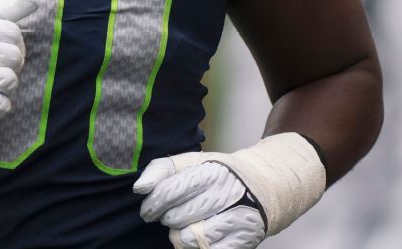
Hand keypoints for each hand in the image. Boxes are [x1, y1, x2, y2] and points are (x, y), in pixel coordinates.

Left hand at [134, 154, 266, 248]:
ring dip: (179, 236)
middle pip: (178, 217)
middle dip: (167, 219)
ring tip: (183, 226)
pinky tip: (198, 236)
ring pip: (191, 238)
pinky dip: (196, 248)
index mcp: (211, 171)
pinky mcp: (244, 239)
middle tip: (171, 215)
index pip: (169, 191)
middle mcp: (226, 194)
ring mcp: (238, 218)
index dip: (152, 204)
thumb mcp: (191, 162)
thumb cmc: (218, 175)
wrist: (262, 186)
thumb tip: (139, 188)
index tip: (148, 210)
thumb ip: (162, 169)